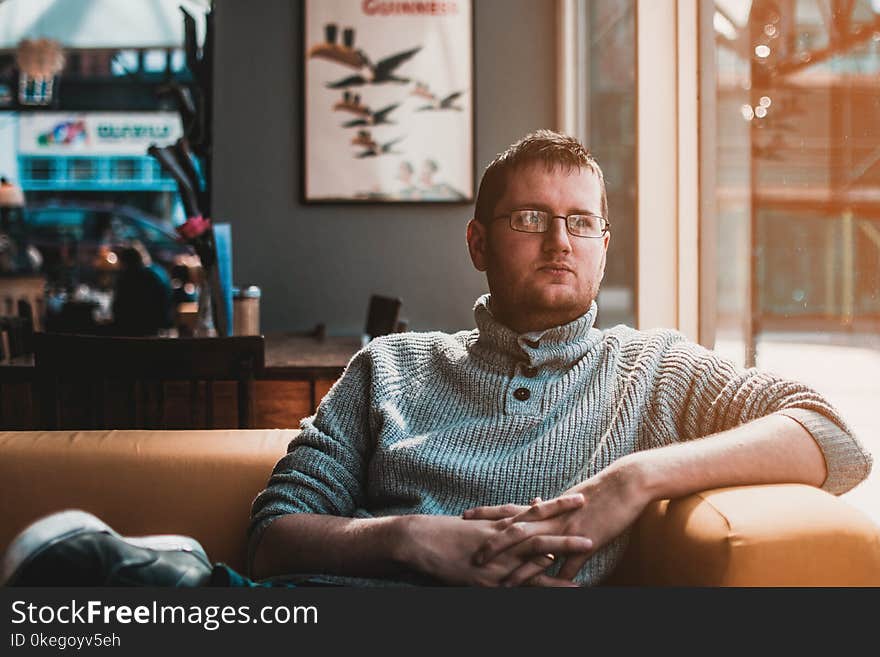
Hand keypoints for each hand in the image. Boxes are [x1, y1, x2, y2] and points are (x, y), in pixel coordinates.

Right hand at [400, 506, 591, 586]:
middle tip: (592, 513)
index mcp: (498, 524)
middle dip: (567, 522)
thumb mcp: (475, 524)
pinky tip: (564, 586)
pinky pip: (522, 582)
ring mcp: (498, 558)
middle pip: (540, 528)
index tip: (579, 497)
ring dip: (563, 549)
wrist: (419, 541)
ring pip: (536, 551)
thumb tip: (519, 511)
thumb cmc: (445, 532)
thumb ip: (497, 520)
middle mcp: (502, 538)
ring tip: (589, 544)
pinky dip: (544, 584)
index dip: (557, 506)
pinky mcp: (491, 578)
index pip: (534, 512)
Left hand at [465, 460, 648, 585]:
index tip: (464, 516)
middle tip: (474, 557)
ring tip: (504, 584)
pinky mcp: (587, 541)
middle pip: (515, 531)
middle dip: (493, 545)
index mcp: (546, 508)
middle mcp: (552, 518)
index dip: (486, 513)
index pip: (509, 510)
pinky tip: (553, 591)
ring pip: (538, 551)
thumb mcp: (569, 495)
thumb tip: (535, 502)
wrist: (625, 483)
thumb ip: (550, 505)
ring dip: (521, 570)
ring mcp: (568, 530)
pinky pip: (570, 564)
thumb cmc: (598, 488)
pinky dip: (561, 580)